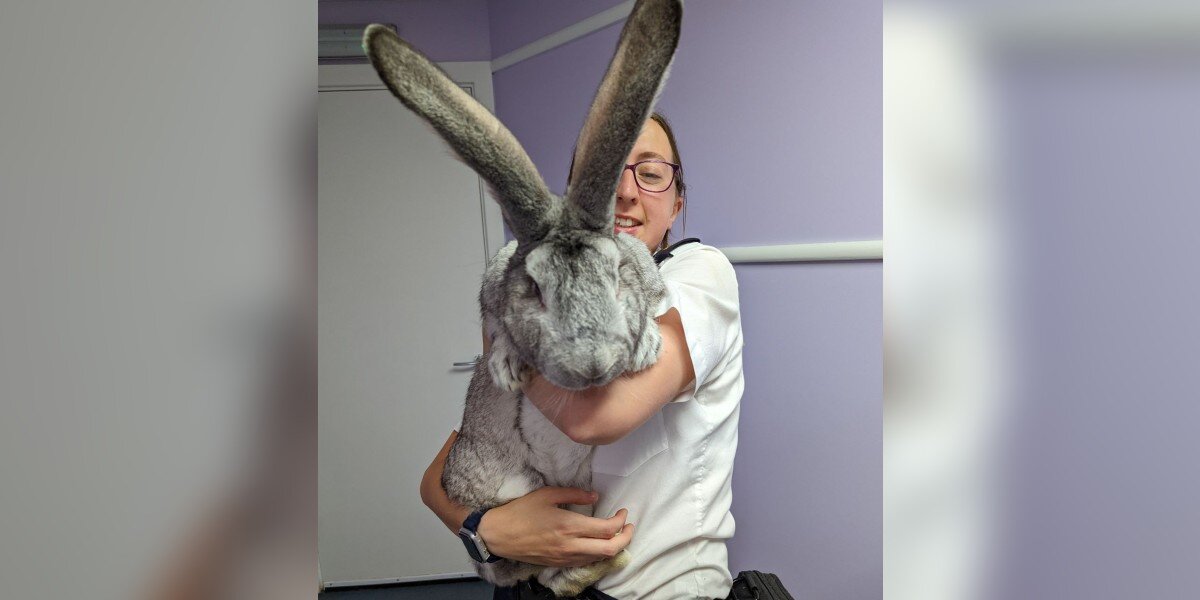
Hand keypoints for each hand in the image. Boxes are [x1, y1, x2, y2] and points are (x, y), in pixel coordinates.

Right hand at [477, 487, 634, 567]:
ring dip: (613, 547)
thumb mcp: (547, 494)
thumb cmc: (521, 511)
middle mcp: (571, 545)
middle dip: (626, 538)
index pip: (607, 529)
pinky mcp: (559, 564)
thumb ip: (574, 494)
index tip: (623, 512)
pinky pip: (586, 562)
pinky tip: (598, 543)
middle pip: (610, 549)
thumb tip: (595, 496)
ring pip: (600, 558)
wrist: (499, 535)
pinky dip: (598, 553)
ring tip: (617, 534)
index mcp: (569, 525)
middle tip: (629, 526)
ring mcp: (566, 557)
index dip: (621, 521)